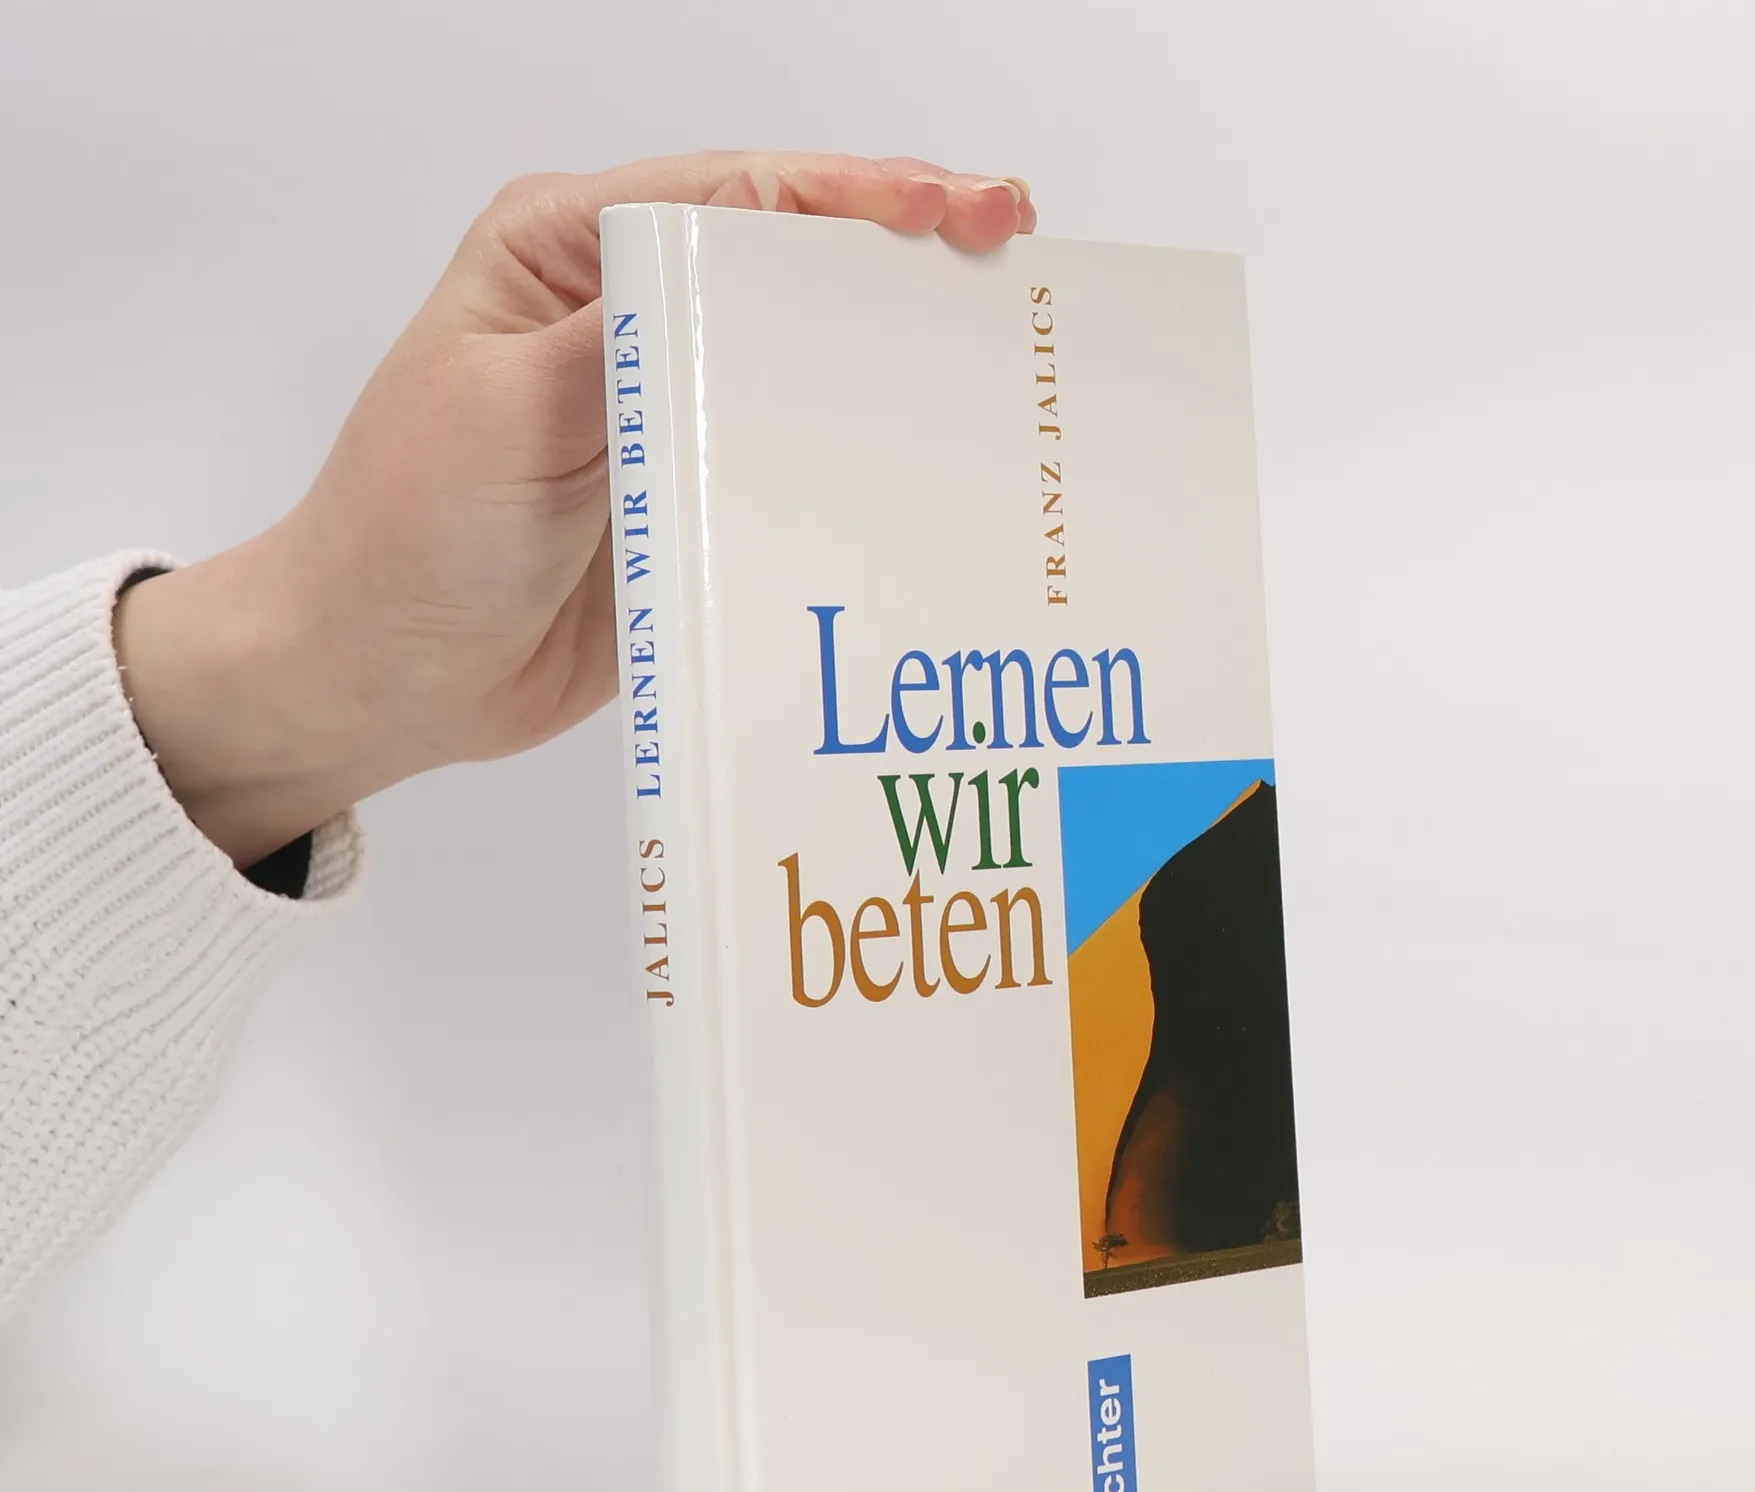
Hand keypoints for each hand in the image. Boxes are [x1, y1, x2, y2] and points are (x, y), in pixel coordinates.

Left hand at [114, 153, 1035, 869]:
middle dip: (902, 264)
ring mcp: (667, 415)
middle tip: (1013, 271)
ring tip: (998, 361)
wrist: (384, 677)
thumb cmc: (408, 530)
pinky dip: (858, 465)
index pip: (739, 197)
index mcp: (568, 254)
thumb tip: (750, 275)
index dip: (860, 194)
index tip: (961, 211)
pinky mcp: (691, 504)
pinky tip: (926, 469)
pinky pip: (789, 470)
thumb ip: (622, 336)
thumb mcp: (505, 408)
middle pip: (791, 268)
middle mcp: (630, 320)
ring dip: (894, 364)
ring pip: (803, 366)